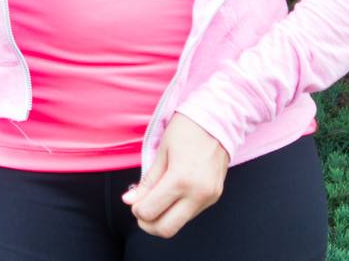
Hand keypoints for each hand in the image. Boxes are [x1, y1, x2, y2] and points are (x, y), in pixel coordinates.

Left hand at [120, 112, 230, 238]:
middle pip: (167, 229)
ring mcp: (209, 197)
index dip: (137, 210)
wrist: (219, 120)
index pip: (151, 212)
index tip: (133, 200)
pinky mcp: (215, 197)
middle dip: (149, 224)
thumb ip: (147, 181)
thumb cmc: (187, 130)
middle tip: (140, 210)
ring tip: (155, 199)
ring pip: (179, 224)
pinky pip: (190, 213)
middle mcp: (198, 194)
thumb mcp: (161, 152)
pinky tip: (170, 195)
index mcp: (181, 180)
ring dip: (163, 218)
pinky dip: (176, 210)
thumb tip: (130, 201)